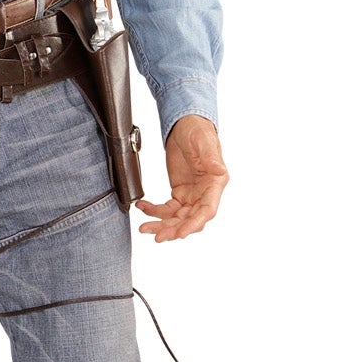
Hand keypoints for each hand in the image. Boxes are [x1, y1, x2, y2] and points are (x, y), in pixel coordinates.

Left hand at [135, 115, 228, 240]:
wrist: (184, 125)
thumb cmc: (198, 130)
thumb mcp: (203, 141)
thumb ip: (210, 157)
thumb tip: (219, 170)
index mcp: (215, 183)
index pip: (207, 210)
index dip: (194, 224)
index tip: (181, 233)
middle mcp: (205, 193)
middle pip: (190, 219)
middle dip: (173, 229)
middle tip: (157, 235)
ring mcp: (191, 195)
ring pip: (177, 218)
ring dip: (161, 224)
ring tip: (144, 228)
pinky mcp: (179, 193)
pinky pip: (166, 208)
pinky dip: (153, 210)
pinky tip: (142, 207)